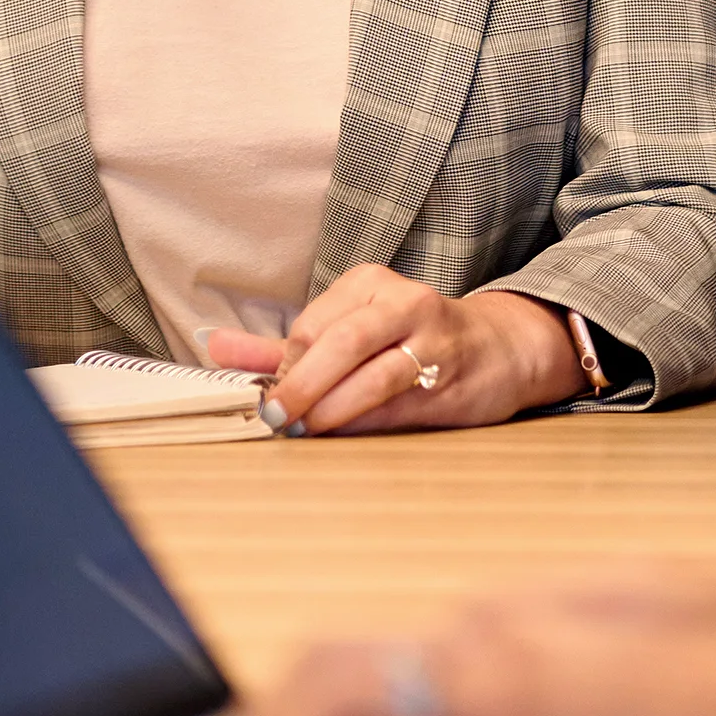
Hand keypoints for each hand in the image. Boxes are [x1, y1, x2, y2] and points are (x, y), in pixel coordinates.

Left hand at [204, 268, 583, 433]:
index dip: (286, 365)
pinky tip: (346, 432)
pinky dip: (366, 421)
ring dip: (332, 408)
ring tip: (307, 428)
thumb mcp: (346, 331)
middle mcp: (404, 302)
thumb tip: (216, 349)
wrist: (500, 348)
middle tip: (276, 415)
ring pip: (373, 374)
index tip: (271, 392)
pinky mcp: (453, 378)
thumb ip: (280, 345)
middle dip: (301, 385)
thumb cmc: (411, 340)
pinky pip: (401, 403)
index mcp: (370, 283)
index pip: (312, 324)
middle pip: (341, 342)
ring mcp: (434, 340)